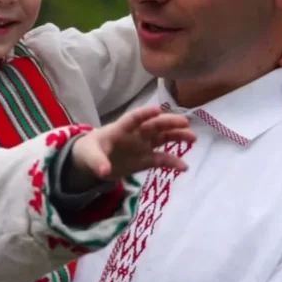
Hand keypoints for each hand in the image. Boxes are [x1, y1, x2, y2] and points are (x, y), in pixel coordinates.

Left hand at [70, 106, 194, 183]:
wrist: (93, 161)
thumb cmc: (90, 150)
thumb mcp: (89, 155)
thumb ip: (97, 161)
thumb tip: (104, 171)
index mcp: (121, 128)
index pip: (133, 118)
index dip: (144, 114)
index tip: (158, 110)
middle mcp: (135, 134)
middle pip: (154, 125)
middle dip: (169, 122)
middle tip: (185, 122)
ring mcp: (142, 145)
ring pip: (163, 138)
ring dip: (177, 137)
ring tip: (192, 138)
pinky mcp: (146, 159)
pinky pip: (162, 159)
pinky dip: (173, 162)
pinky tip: (184, 167)